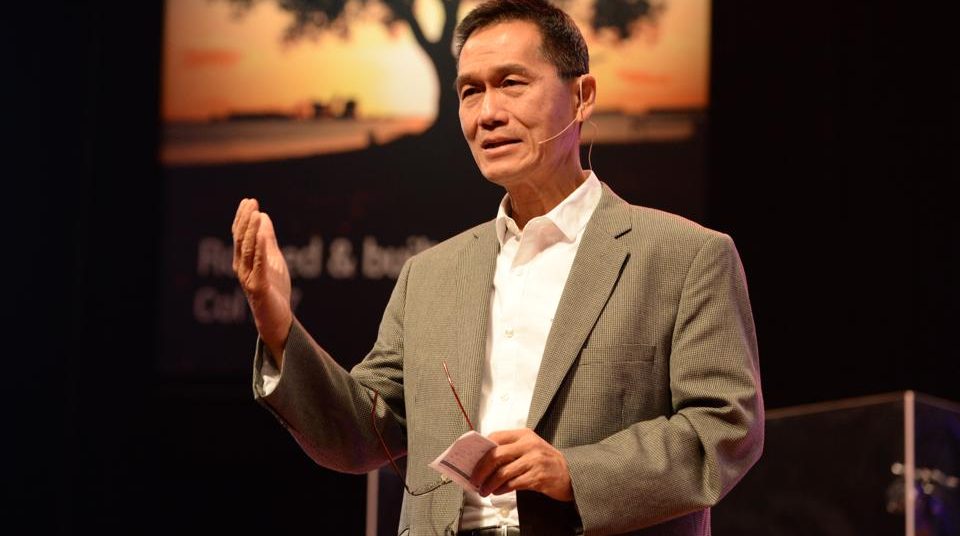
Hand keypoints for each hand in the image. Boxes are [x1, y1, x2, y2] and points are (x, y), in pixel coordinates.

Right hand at [232, 198, 292, 361]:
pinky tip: (263, 235)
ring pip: (248, 250)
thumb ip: (268, 240)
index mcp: (244, 260)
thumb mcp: (273, 259)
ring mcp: (249, 278)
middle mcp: (242, 268)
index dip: (243, 218)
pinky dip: (260, 249)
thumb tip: (264, 216)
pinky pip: (259, 265)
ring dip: (252, 231)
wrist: (277, 318)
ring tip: (256, 213)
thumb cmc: (274, 290)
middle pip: (241, 240)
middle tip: (251, 202)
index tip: (249, 201)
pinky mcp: (258, 287)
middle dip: (245, 220)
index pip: (240, 235)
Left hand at [471, 429, 573, 501]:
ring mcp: (534, 461)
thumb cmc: (545, 461)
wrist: (570, 473)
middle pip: (496, 455)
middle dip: (481, 469)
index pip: (496, 437)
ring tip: (483, 490)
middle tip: (474, 479)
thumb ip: (510, 449)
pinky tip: (497, 492)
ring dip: (489, 484)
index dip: (481, 448)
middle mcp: (529, 445)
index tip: (472, 460)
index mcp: (524, 435)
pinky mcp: (537, 477)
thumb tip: (483, 460)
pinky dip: (502, 489)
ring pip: (503, 472)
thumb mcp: (530, 448)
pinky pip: (513, 484)